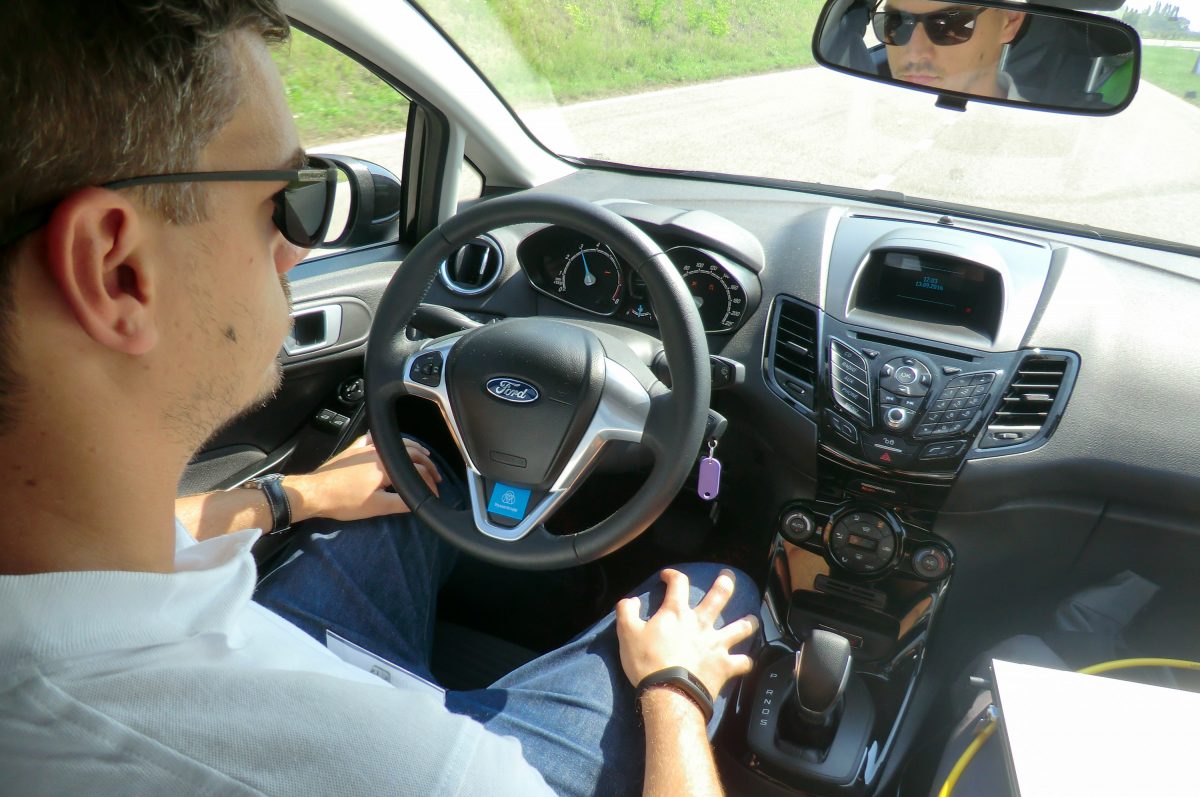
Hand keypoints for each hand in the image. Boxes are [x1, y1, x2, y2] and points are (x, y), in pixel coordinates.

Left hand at [284, 434, 441, 521]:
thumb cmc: (344, 501)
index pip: (417, 471)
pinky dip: (387, 440)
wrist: (315, 493)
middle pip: (411, 453)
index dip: (430, 482)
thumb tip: (419, 503)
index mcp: (387, 466)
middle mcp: (379, 452)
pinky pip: (374, 439)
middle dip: (427, 464)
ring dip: (412, 449)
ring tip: (422, 456)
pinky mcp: (354, 449)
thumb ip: (402, 504)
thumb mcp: (377, 507)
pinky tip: (388, 443)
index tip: (435, 492)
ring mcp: (366, 448)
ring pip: (396, 443)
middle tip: (435, 475)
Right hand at [615, 568, 757, 700]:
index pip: (678, 584)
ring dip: (747, 622)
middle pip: (718, 597)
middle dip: (725, 583)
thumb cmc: (647, 662)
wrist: (669, 692)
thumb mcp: (627, 633)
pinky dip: (745, 661)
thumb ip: (627, 611)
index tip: (667, 576)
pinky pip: (743, 662)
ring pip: (739, 627)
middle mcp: (701, 623)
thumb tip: (631, 600)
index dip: (673, 575)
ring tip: (752, 619)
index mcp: (676, 613)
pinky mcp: (725, 665)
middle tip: (728, 576)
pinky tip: (745, 661)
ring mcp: (716, 644)